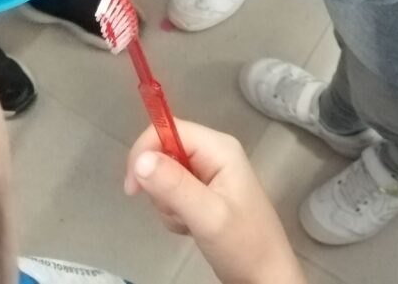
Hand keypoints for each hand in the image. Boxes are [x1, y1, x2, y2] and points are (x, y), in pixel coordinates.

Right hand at [125, 121, 305, 283]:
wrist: (265, 276)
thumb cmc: (243, 245)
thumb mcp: (208, 217)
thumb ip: (175, 186)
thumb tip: (141, 159)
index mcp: (219, 148)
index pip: (169, 129)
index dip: (145, 151)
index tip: (133, 188)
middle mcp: (214, 153)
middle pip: (165, 151)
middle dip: (159, 185)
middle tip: (177, 211)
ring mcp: (209, 173)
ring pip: (165, 175)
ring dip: (167, 203)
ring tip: (189, 222)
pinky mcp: (204, 193)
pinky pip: (173, 193)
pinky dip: (174, 212)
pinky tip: (191, 227)